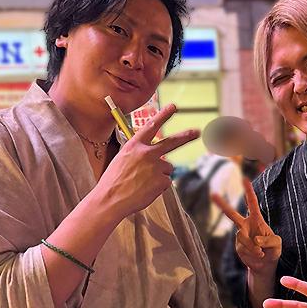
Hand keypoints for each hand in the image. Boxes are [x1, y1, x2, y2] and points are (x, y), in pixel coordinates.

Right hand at [98, 104, 198, 220]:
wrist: (110, 200)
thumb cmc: (113, 182)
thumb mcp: (122, 160)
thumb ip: (140, 155)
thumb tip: (156, 159)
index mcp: (134, 145)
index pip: (151, 126)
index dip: (163, 115)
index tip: (173, 107)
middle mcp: (147, 153)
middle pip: (171, 142)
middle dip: (186, 136)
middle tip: (196, 132)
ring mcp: (156, 166)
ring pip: (167, 168)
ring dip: (159, 175)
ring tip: (142, 183)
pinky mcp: (163, 180)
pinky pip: (166, 182)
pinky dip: (158, 187)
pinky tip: (145, 189)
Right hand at [212, 178, 280, 274]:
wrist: (266, 265)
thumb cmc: (273, 250)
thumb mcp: (277, 243)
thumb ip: (268, 240)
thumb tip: (255, 239)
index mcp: (256, 219)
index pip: (252, 203)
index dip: (248, 191)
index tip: (244, 179)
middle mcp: (246, 226)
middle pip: (231, 214)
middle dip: (222, 205)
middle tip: (213, 195)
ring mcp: (240, 236)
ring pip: (242, 236)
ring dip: (254, 245)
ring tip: (261, 252)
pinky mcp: (238, 247)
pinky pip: (243, 247)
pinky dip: (253, 251)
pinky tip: (258, 254)